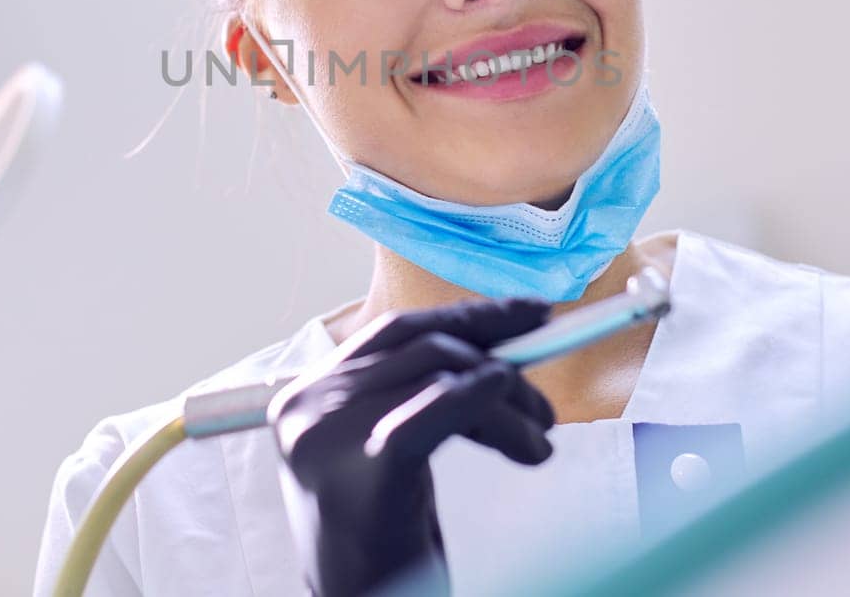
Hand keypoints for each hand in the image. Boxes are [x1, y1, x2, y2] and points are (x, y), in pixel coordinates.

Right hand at [267, 295, 557, 596]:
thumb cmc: (380, 536)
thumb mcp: (391, 445)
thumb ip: (426, 390)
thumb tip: (508, 341)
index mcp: (305, 395)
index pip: (396, 331)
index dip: (468, 316)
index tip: (531, 313)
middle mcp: (306, 406)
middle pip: (421, 348)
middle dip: (497, 361)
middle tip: (544, 403)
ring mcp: (326, 439)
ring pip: (440, 378)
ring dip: (507, 402)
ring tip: (539, 441)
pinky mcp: (360, 476)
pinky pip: (434, 416)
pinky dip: (483, 406)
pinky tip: (522, 432)